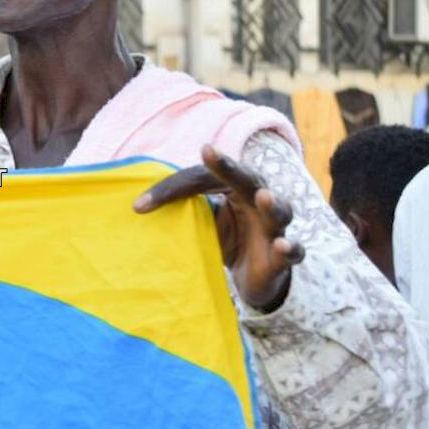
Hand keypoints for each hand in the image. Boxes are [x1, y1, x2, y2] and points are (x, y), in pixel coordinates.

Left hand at [134, 144, 304, 310]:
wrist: (256, 276)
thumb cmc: (227, 236)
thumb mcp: (202, 221)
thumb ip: (180, 209)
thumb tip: (135, 207)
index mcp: (235, 187)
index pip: (202, 179)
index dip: (171, 189)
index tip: (140, 204)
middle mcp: (258, 200)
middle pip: (247, 180)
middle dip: (230, 167)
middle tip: (210, 153)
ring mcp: (274, 227)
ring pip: (279, 211)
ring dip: (272, 204)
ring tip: (264, 197)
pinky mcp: (283, 258)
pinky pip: (293, 250)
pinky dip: (290, 247)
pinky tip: (283, 245)